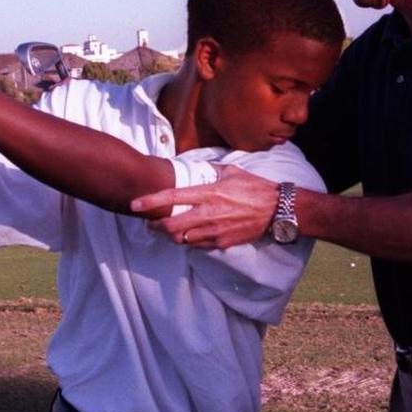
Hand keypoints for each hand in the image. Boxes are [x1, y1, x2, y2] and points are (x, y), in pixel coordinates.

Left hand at [132, 166, 279, 248]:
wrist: (277, 210)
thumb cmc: (256, 187)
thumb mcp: (232, 171)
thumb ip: (210, 169)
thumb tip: (195, 166)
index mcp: (209, 193)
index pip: (172, 198)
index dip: (150, 202)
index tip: (134, 205)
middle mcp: (209, 214)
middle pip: (171, 228)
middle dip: (156, 227)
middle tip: (151, 223)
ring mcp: (215, 231)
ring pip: (181, 239)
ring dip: (171, 235)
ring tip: (168, 229)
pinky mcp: (222, 243)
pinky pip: (197, 245)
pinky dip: (189, 241)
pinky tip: (190, 234)